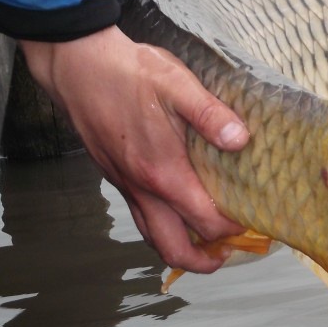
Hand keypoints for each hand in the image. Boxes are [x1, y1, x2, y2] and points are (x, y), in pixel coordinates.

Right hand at [19, 25, 249, 272]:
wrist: (75, 65)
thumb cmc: (126, 72)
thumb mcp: (176, 84)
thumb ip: (211, 115)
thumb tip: (241, 140)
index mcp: (163, 173)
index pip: (205, 221)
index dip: (232, 228)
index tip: (252, 219)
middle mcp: (142, 189)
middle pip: (173, 248)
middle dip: (203, 261)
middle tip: (227, 253)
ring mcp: (125, 185)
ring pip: (152, 237)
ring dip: (180, 248)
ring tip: (205, 241)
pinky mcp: (115, 176)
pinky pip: (140, 216)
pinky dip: (162, 226)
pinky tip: (176, 207)